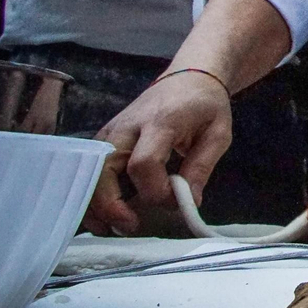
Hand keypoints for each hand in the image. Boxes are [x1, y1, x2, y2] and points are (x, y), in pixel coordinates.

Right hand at [85, 71, 233, 235]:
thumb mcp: (218, 133)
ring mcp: (110, 132)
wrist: (188, 78)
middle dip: (111, 204)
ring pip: (89, 172)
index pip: (144, 162)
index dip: (154, 190)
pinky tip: (103, 217)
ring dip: (93, 204)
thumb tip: (190, 202)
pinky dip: (92, 195)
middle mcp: (127, 127)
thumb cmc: (204, 106)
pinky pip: (90, 170)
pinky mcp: (103, 139)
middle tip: (130, 226)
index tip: (173, 202)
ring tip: (109, 229)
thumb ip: (202, 166)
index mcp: (160, 122)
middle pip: (104, 169)